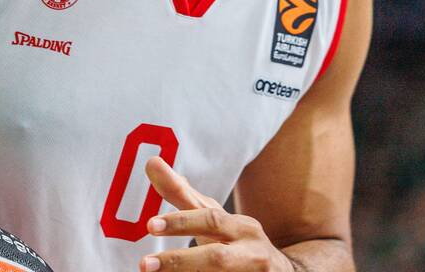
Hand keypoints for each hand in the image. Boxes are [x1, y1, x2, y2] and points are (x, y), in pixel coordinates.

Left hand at [139, 156, 291, 271]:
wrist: (279, 271)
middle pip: (216, 257)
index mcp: (242, 227)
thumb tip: (152, 163)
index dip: (180, 222)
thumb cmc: (236, 240)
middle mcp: (251, 252)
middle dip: (179, 261)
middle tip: (145, 264)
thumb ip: (182, 195)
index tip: (150, 225)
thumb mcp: (214, 217)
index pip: (210, 220)